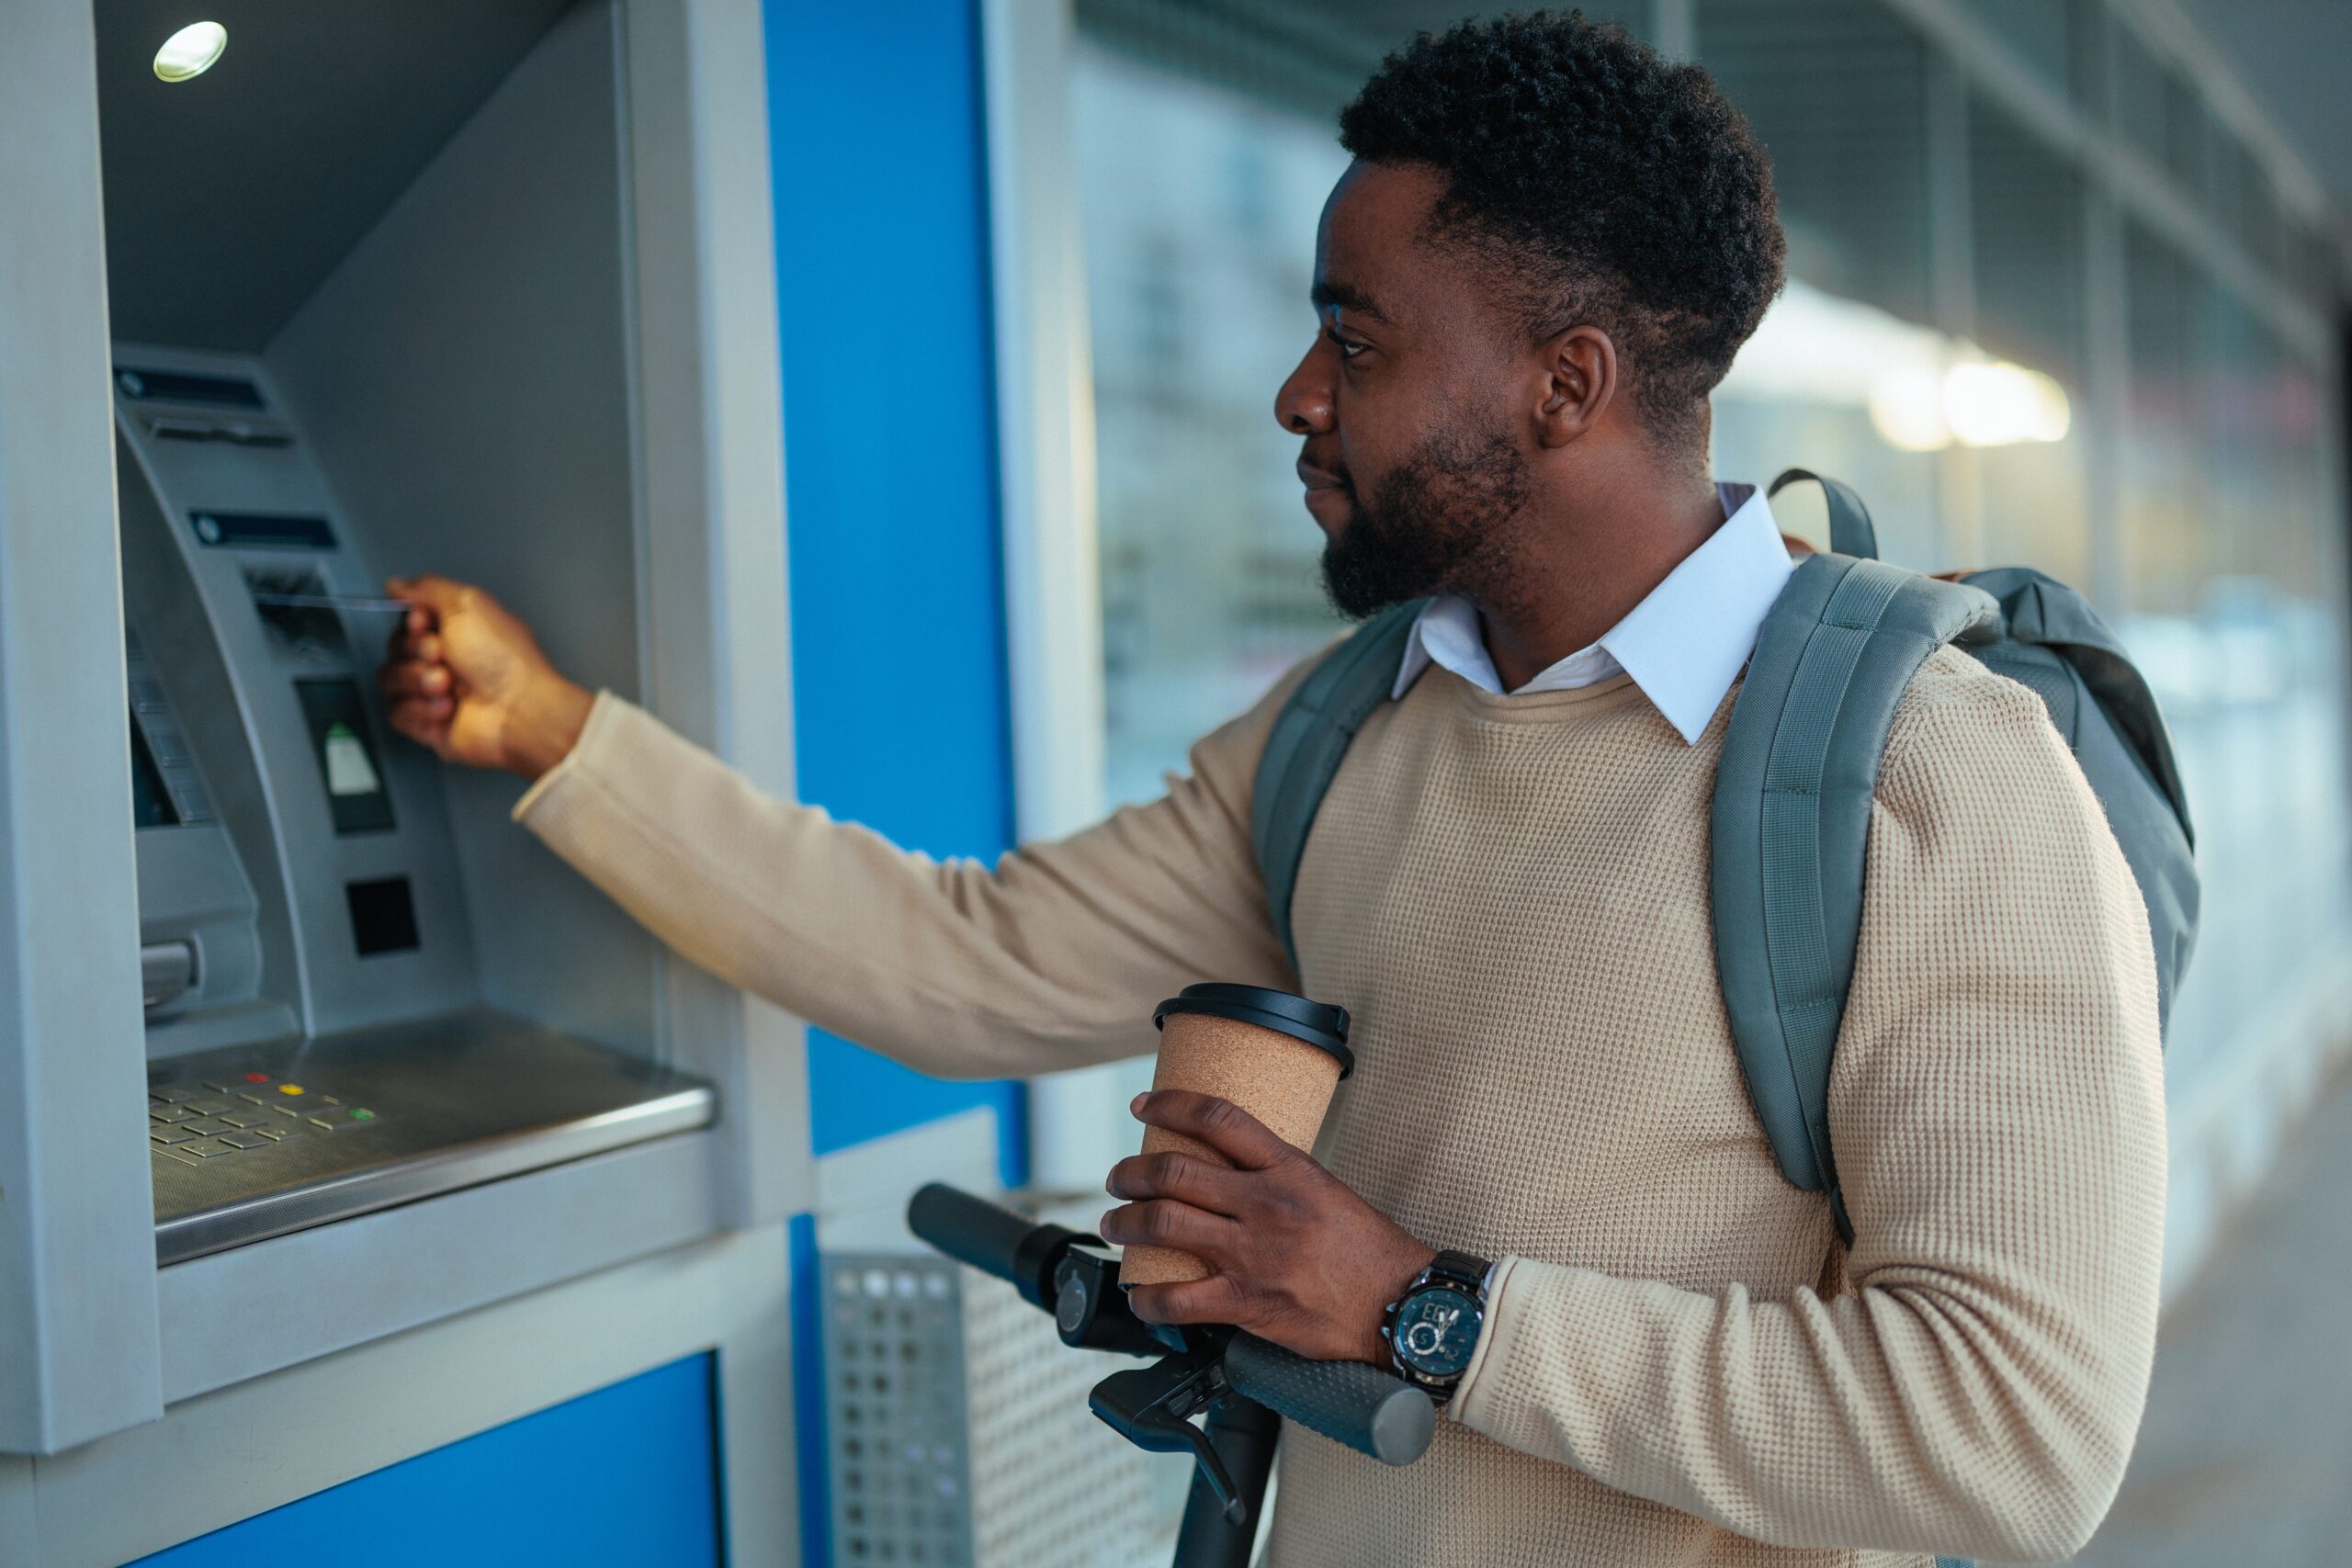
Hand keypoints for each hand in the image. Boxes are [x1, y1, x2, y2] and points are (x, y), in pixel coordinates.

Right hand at [378, 574, 593, 778]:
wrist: (517, 710)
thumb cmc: (504, 659)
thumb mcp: (467, 604)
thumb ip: (427, 587)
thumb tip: (398, 584)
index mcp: (458, 629)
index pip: (408, 620)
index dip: (411, 622)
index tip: (424, 624)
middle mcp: (447, 659)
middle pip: (395, 647)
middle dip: (417, 650)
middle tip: (443, 656)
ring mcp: (435, 692)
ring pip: (389, 678)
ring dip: (417, 679)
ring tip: (448, 685)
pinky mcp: (428, 723)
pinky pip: (396, 711)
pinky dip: (419, 710)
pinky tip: (447, 709)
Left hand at [1100, 1090, 1436, 1364]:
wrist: (1400, 1303)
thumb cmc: (1368, 1250)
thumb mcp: (1326, 1191)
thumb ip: (1277, 1180)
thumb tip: (1231, 1174)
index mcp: (1287, 1169)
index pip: (1218, 1118)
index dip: (1170, 1104)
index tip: (1143, 1105)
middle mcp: (1265, 1205)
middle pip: (1175, 1171)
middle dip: (1131, 1173)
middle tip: (1118, 1179)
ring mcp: (1253, 1254)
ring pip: (1164, 1225)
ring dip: (1125, 1222)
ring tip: (1115, 1224)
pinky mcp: (1248, 1302)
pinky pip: (1178, 1300)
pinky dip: (1147, 1298)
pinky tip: (1139, 1295)